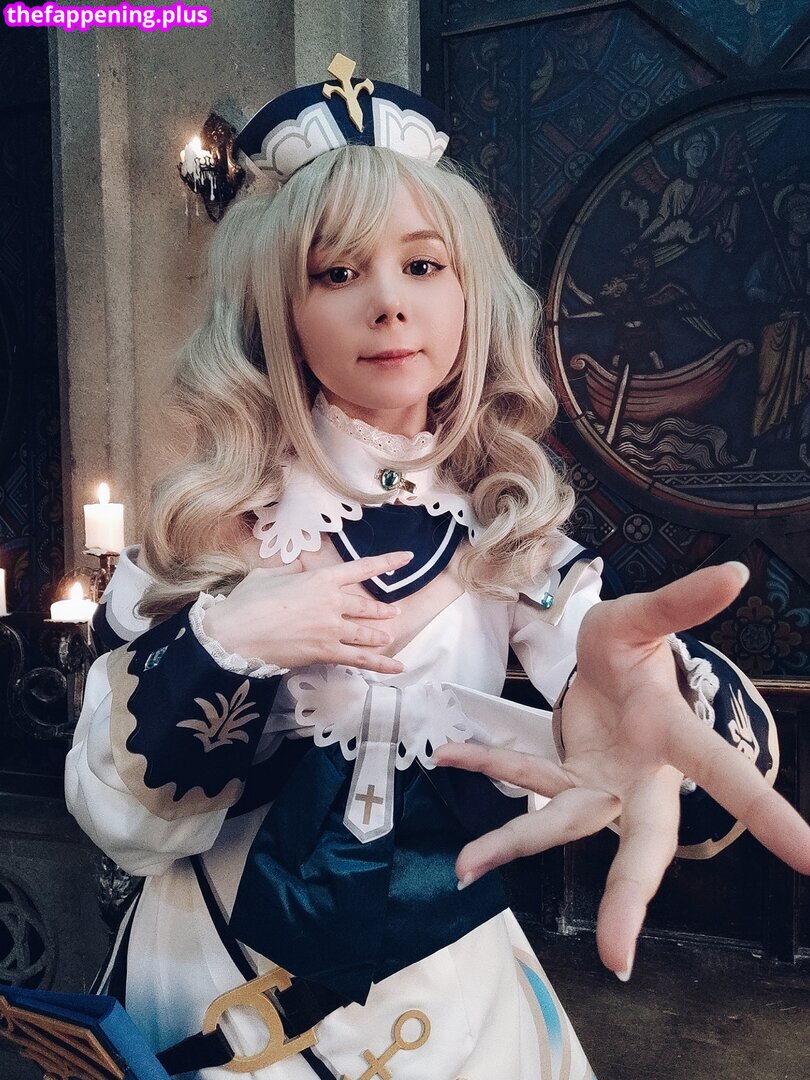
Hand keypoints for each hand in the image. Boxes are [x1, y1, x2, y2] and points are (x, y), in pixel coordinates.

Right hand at [202, 551, 412, 674]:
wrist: (235, 634)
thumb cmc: (247, 603)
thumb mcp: (268, 575)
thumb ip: (291, 571)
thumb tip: (300, 569)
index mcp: (320, 578)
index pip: (361, 568)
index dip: (387, 562)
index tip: (406, 558)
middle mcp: (332, 602)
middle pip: (364, 605)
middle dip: (380, 610)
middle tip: (391, 612)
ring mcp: (331, 628)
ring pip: (364, 632)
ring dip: (378, 634)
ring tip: (388, 636)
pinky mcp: (326, 652)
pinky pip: (359, 659)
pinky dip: (380, 664)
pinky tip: (397, 668)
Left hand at [435, 563, 809, 978]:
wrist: (606, 660)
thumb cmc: (632, 648)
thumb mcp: (644, 619)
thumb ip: (682, 602)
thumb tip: (736, 571)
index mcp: (672, 736)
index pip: (727, 774)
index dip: (770, 814)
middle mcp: (638, 775)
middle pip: (641, 841)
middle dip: (629, 894)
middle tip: (616, 956)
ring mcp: (596, 781)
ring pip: (560, 822)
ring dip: (513, 842)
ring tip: (466, 866)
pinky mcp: (561, 773)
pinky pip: (520, 774)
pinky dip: (485, 765)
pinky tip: (449, 757)